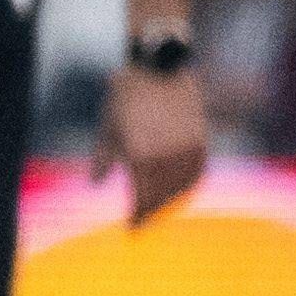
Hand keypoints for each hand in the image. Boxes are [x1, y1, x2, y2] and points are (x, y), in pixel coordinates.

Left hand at [101, 63, 208, 227]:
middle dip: (152, 211)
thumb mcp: (107, 127)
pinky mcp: (200, 140)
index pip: (142, 197)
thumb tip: (96, 183)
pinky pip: (196, 171)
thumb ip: (103, 158)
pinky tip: (179, 191)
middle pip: (162, 196)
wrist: (158, 68)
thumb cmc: (125, 97)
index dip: (138, 215)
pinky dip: (188, 185)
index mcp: (140, 155)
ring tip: (158, 208)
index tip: (132, 227)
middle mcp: (166, 155)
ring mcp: (186, 148)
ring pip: (181, 186)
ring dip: (170, 201)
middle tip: (143, 222)